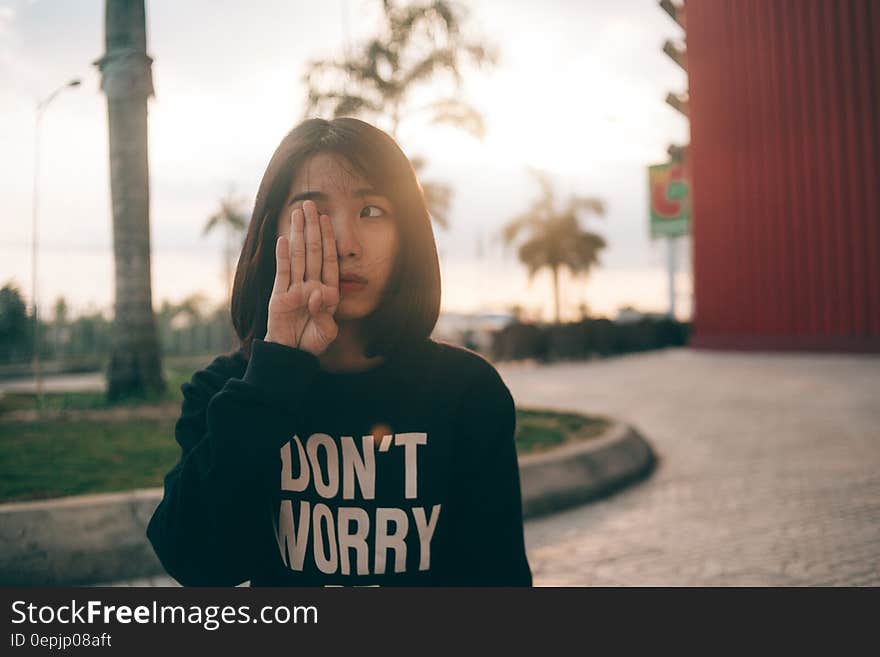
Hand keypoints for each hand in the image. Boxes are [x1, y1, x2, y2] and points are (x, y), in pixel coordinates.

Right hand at [265, 199, 339, 355]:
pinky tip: (284, 238)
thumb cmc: (312, 343)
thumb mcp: (326, 332)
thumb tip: (318, 292)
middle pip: (312, 251)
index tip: (327, 218)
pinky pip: (282, 272)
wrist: (291, 355)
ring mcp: (294, 289)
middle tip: (310, 204)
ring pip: (297, 256)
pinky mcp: (278, 296)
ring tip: (297, 212)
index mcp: (327, 292)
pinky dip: (283, 256)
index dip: (327, 239)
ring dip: (297, 234)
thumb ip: (324, 313)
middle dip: (312, 228)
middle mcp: (311, 285)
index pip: (328, 260)